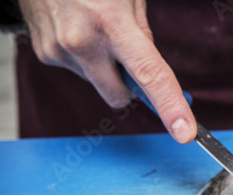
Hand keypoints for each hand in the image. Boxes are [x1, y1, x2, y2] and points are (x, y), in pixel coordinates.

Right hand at [19, 0, 196, 142]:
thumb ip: (143, 36)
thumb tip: (150, 73)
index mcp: (112, 23)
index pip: (150, 75)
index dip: (171, 106)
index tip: (185, 133)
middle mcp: (83, 42)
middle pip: (120, 97)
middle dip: (130, 87)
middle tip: (128, 58)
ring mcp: (60, 50)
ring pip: (98, 84)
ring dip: (105, 68)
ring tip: (96, 31)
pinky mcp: (45, 54)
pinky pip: (79, 72)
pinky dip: (86, 60)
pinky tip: (80, 33)